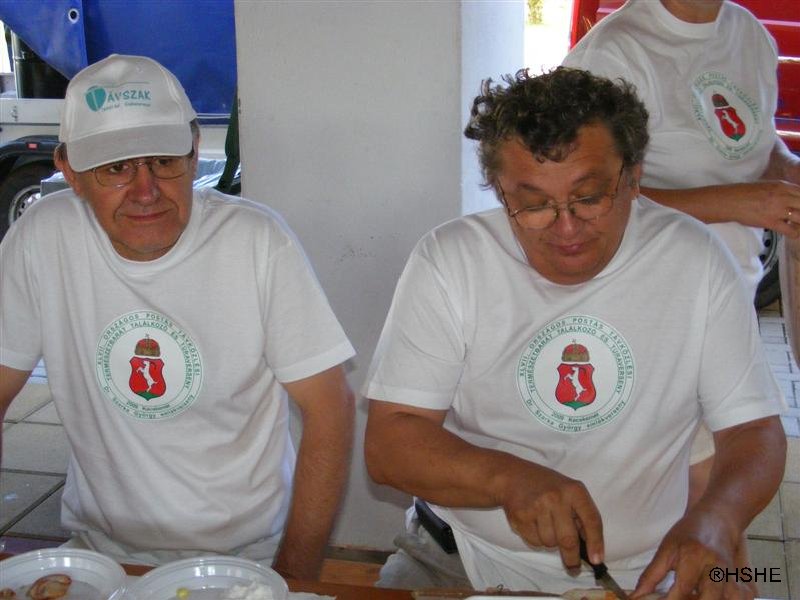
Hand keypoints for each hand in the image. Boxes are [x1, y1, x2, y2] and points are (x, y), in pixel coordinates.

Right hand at [500, 466, 602, 570]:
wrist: (513, 476)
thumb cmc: (547, 487)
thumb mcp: (570, 492)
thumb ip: (582, 515)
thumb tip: (590, 547)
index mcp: (574, 490)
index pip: (591, 520)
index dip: (596, 543)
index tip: (596, 560)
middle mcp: (557, 497)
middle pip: (569, 540)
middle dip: (572, 558)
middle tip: (573, 567)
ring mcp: (537, 507)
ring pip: (550, 543)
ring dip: (550, 542)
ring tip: (545, 524)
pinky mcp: (521, 516)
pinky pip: (535, 542)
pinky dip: (536, 539)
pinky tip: (533, 523)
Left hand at [633, 509, 750, 599]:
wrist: (718, 518)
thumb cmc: (690, 533)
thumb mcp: (666, 549)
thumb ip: (651, 575)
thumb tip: (637, 596)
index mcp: (694, 558)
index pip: (682, 591)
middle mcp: (716, 570)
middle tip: (679, 597)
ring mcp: (732, 578)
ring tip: (693, 595)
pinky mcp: (743, 585)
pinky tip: (710, 596)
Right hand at [738, 180, 799, 237]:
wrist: (731, 201)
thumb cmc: (745, 193)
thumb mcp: (767, 186)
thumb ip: (781, 190)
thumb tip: (791, 198)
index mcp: (783, 186)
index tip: (798, 207)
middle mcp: (783, 197)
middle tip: (798, 217)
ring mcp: (778, 210)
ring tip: (796, 224)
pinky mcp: (771, 222)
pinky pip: (791, 230)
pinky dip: (795, 233)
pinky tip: (792, 233)